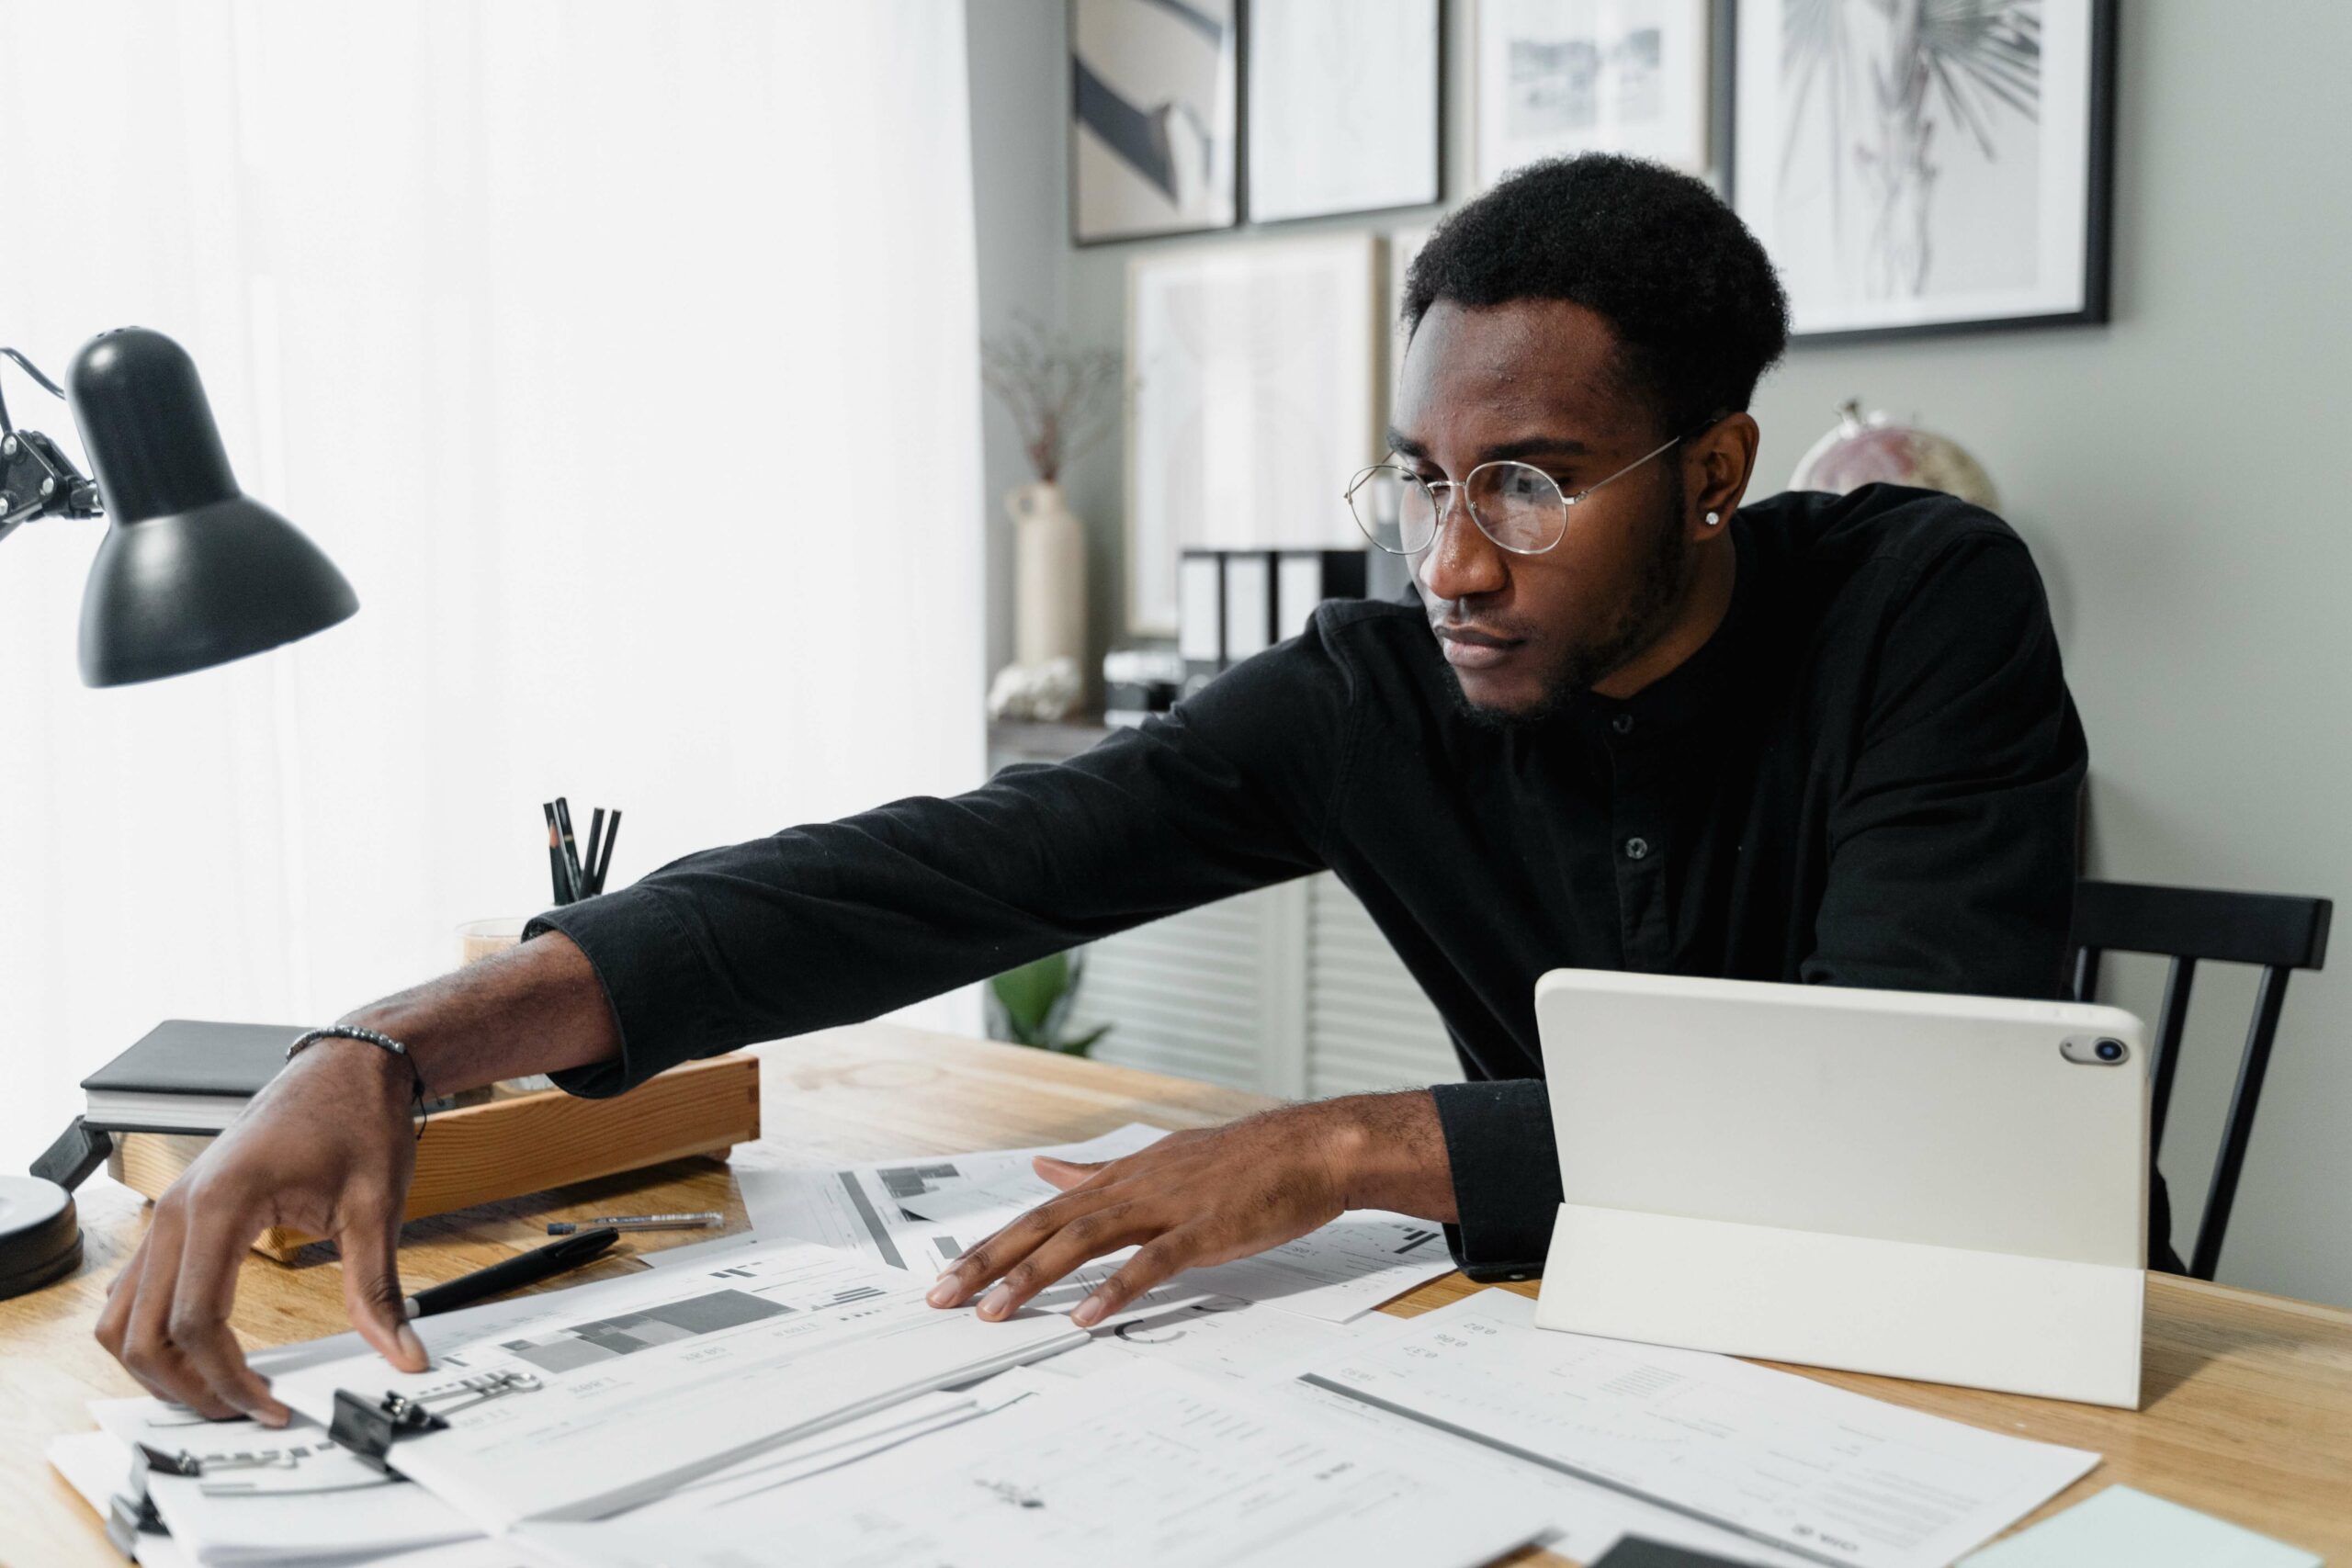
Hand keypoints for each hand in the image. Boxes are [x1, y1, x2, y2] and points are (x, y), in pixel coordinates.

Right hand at [94, 1039, 428, 1424]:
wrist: (345, 1066)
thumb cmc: (356, 1118)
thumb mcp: (376, 1204)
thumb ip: (378, 1288)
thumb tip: (402, 1351)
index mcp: (221, 1205)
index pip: (195, 1322)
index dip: (228, 1379)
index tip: (271, 1407)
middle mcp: (176, 1210)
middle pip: (143, 1332)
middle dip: (187, 1386)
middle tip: (245, 1412)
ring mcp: (167, 1211)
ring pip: (123, 1317)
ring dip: (159, 1367)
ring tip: (220, 1392)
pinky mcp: (174, 1215)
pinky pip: (135, 1290)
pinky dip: (151, 1332)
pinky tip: (200, 1352)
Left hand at [924, 1091, 1454, 1327]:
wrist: (1311, 1147)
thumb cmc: (1243, 1161)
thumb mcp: (1159, 1158)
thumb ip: (1099, 1172)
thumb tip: (1045, 1170)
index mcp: (1122, 1176)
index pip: (1042, 1212)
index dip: (992, 1243)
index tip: (948, 1274)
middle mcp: (1132, 1187)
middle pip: (1045, 1225)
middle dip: (988, 1262)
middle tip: (941, 1297)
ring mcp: (1166, 1207)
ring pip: (1083, 1241)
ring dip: (1033, 1277)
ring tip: (993, 1313)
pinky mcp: (1203, 1230)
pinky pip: (1150, 1263)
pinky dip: (1113, 1289)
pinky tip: (1084, 1316)